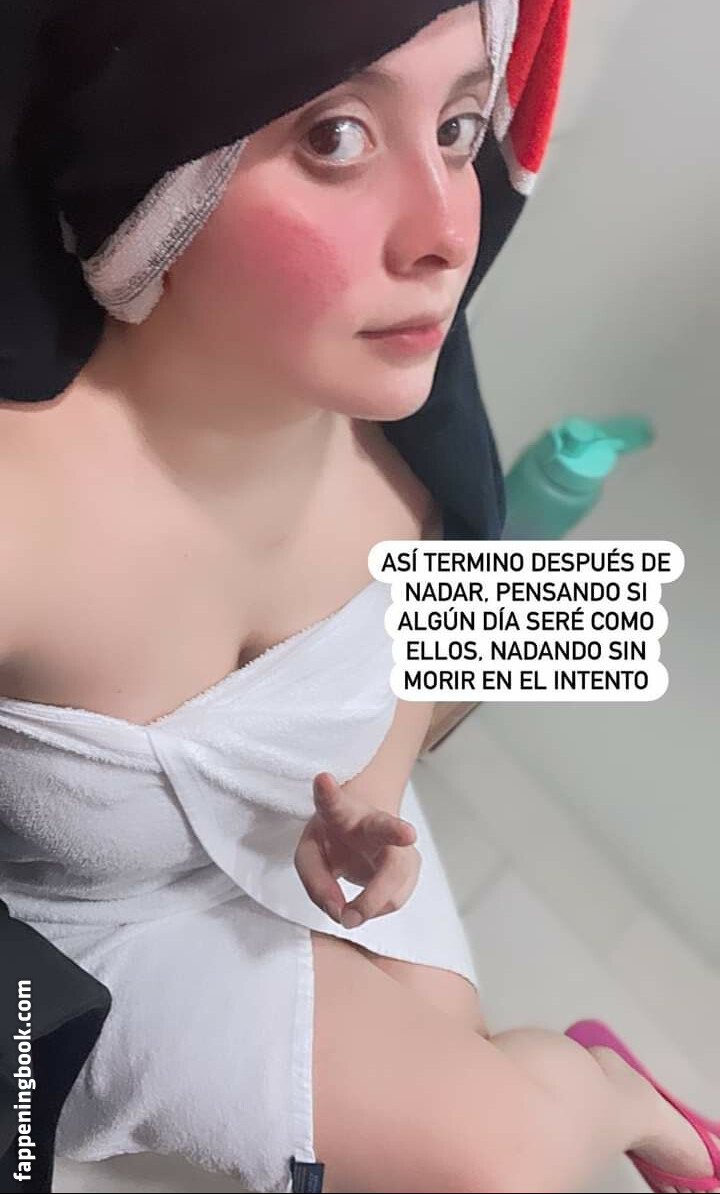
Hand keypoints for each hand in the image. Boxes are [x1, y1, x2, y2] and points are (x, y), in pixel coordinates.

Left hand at [293, 771, 420, 929]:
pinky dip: (373, 909)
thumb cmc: (334, 841)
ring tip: (350, 915)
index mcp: (341, 813)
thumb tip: (338, 912)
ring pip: (395, 876)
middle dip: (396, 830)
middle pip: (385, 826)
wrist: (366, 831)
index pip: (333, 802)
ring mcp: (399, 843)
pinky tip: (363, 903)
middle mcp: (374, 822)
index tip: (322, 779)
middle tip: (408, 833)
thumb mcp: (311, 854)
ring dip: (372, 903)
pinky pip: (394, 898)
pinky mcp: (412, 864)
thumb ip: (316, 882)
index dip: (327, 792)